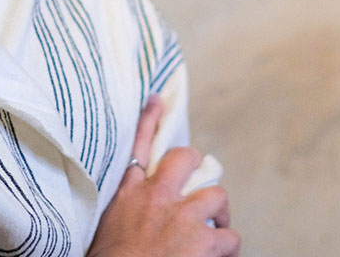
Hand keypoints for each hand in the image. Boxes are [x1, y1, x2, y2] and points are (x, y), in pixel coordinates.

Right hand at [88, 96, 240, 256]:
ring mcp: (182, 216)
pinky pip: (230, 237)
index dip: (150, 119)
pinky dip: (229, 248)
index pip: (140, 145)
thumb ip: (126, 208)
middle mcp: (156, 196)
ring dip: (219, 214)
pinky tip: (221, 256)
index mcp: (129, 192)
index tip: (157, 99)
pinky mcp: (203, 240)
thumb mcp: (109, 223)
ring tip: (218, 229)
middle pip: (185, 159)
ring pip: (216, 195)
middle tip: (201, 183)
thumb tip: (138, 210)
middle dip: (198, 165)